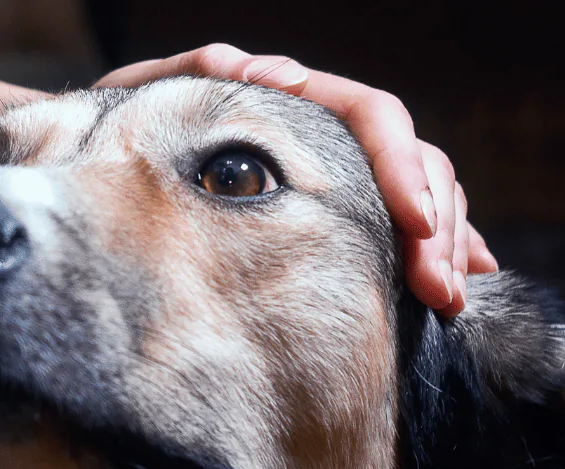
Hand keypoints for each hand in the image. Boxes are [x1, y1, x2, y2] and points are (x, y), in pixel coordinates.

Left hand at [95, 44, 497, 316]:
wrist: (102, 165)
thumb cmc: (121, 127)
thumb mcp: (148, 95)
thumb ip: (204, 73)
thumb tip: (274, 73)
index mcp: (295, 100)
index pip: (373, 118)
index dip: (402, 168)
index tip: (416, 224)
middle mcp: (327, 135)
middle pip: (414, 164)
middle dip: (437, 227)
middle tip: (440, 291)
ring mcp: (338, 178)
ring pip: (422, 195)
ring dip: (445, 246)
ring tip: (449, 299)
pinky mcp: (337, 217)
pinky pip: (404, 226)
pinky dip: (439, 249)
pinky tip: (462, 279)